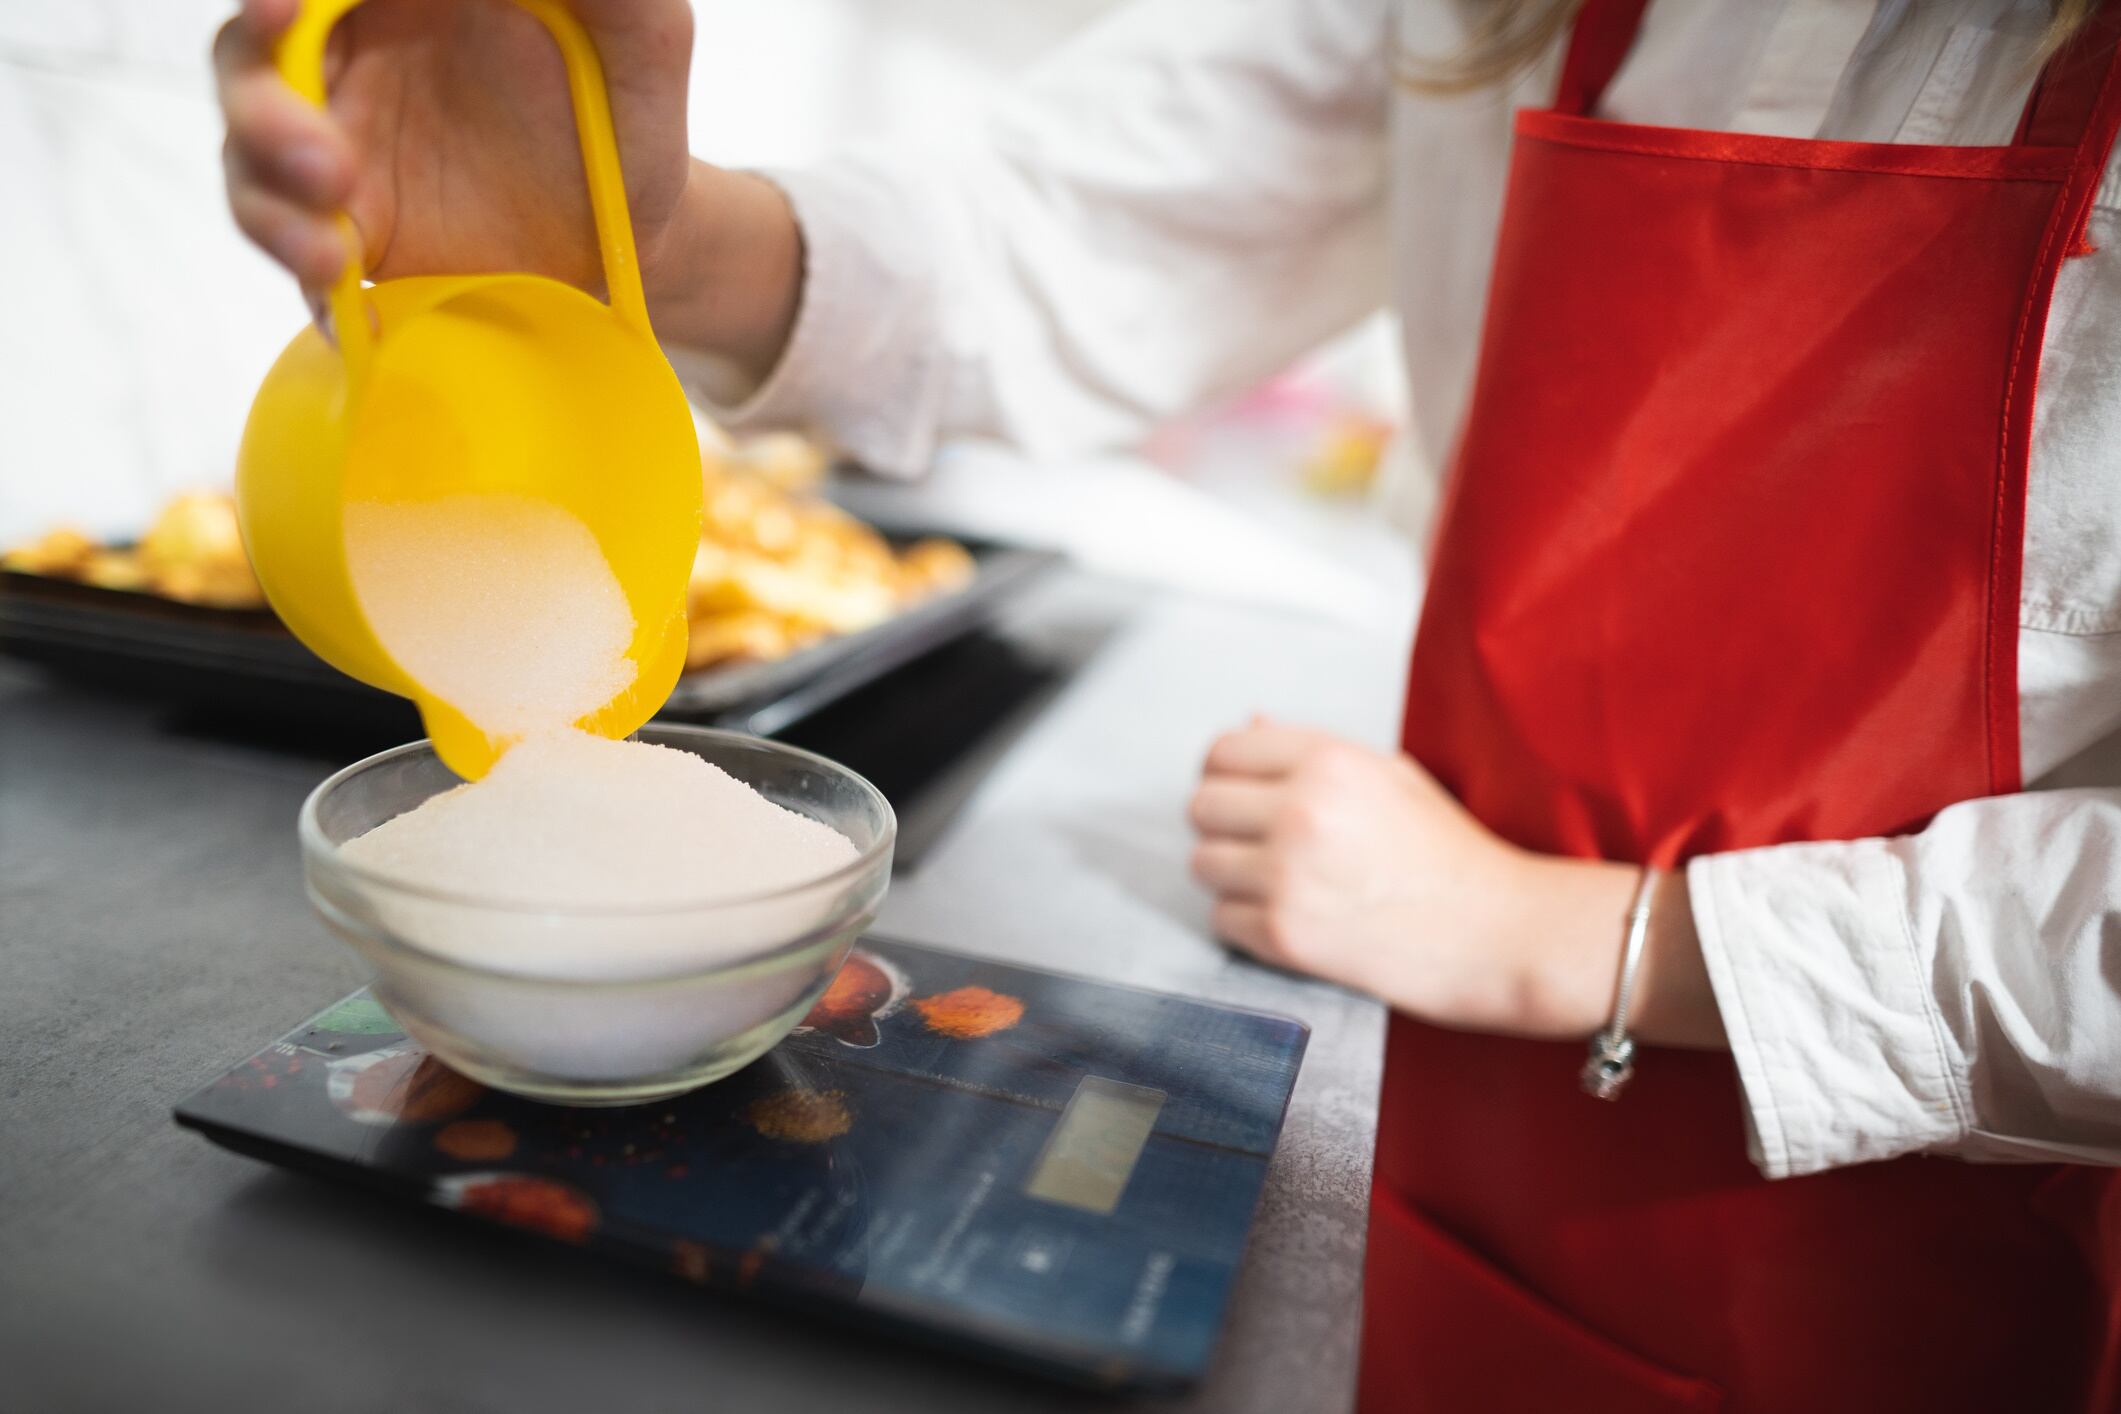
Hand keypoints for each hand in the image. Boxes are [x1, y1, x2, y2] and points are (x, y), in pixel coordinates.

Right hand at [214, 0, 800, 374]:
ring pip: (251, 156)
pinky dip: (305, 271)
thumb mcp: (641, 34)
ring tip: (333, 251)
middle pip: (252, 60)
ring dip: (271, 200)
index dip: (279, 5)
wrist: (644, 233)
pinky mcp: (352, 235)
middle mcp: (350, 61)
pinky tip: (342, 297)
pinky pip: (295, 246)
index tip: (284, 11)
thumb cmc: (630, 112)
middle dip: (260, 105)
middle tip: (327, 164)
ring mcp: (341, 150)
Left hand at [1187, 720, 1723, 1045]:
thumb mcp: (1391, 776)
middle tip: (1263, 846)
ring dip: (1232, 878)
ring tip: (1284, 885)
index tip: (1242, 798)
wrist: (1500, 933)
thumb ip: (1312, 750)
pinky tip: (1295, 919)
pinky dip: (1248, 924)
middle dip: (1225, 827)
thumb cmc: (1451, 855)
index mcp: (1327, 762)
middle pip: (1200, 807)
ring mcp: (1289, 875)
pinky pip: (1222, 920)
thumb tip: (1247, 723)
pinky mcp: (1285, 934)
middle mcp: (1301, 811)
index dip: (1227, 776)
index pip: (1221, 752)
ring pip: (1202, 864)